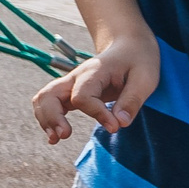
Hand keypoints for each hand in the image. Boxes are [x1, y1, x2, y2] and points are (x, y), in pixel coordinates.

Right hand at [32, 35, 159, 143]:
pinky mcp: (70, 92)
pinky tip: (55, 137)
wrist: (129, 48)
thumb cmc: (138, 62)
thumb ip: (132, 101)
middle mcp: (76, 77)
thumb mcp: (145, 79)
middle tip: (65, 135)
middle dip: (53, 117)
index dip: (97, 114)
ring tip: (55, 139)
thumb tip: (120, 124)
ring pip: (43, 99)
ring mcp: (70, 84)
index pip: (83, 96)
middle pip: (50, 95)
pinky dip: (47, 119)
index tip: (115, 127)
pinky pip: (49, 104)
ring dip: (46, 119)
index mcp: (94, 72)